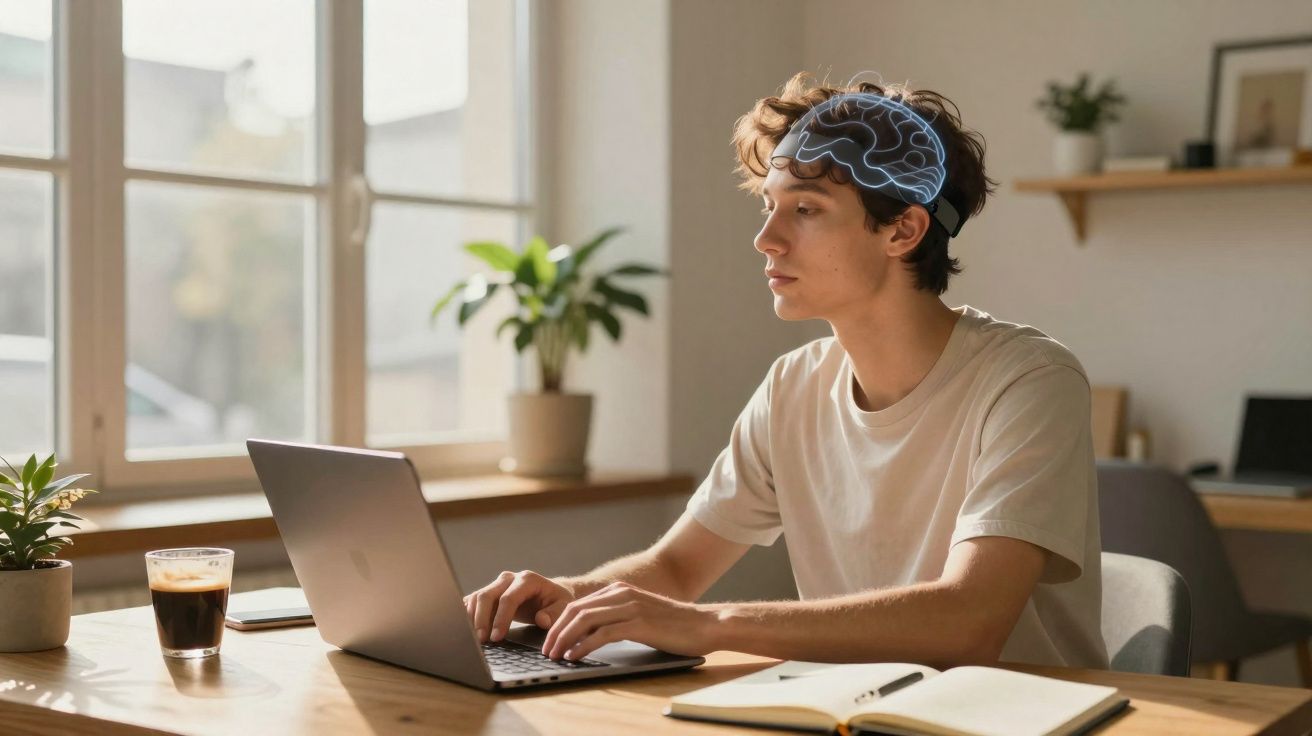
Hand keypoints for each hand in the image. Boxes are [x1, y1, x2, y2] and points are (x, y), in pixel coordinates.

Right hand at [464, 570, 575, 642]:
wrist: (550, 593)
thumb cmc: (557, 601)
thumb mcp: (563, 606)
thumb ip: (554, 613)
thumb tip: (541, 620)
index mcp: (527, 579)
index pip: (508, 598)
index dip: (501, 618)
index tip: (497, 637)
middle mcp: (509, 578)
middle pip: (487, 595)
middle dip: (482, 619)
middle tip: (481, 640)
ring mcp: (497, 584)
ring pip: (477, 597)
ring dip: (472, 618)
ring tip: (474, 638)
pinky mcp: (490, 592)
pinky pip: (474, 601)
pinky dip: (468, 613)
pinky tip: (465, 627)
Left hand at [541, 582, 716, 660]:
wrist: (705, 624)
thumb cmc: (674, 625)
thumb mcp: (640, 615)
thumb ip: (617, 618)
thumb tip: (590, 635)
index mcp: (620, 591)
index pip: (578, 604)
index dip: (559, 623)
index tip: (549, 640)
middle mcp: (622, 594)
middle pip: (576, 610)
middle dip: (555, 631)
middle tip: (545, 650)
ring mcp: (630, 607)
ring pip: (585, 620)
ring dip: (564, 639)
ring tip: (554, 656)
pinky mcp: (639, 624)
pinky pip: (603, 634)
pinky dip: (584, 646)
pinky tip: (575, 656)